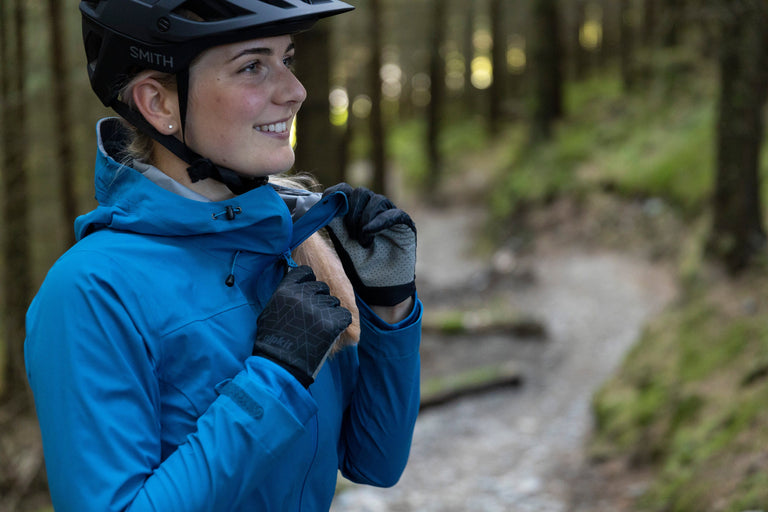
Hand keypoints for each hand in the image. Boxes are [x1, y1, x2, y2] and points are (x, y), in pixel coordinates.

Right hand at [253, 265, 351, 387]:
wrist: (280, 366)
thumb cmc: (272, 341)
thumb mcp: (270, 312)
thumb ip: (284, 296)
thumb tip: (296, 285)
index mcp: (285, 290)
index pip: (305, 273)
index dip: (309, 282)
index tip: (308, 293)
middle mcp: (302, 295)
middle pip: (322, 287)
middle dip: (320, 299)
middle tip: (314, 316)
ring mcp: (318, 309)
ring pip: (334, 301)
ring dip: (330, 312)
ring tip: (320, 327)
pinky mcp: (331, 323)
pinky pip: (344, 315)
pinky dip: (340, 322)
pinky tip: (331, 331)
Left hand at [323, 184, 415, 305]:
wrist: (379, 287)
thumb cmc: (361, 265)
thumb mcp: (343, 242)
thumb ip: (335, 223)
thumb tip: (322, 203)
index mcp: (356, 211)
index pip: (346, 190)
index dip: (336, 193)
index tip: (326, 200)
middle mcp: (373, 210)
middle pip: (360, 193)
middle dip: (352, 212)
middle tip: (351, 234)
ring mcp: (390, 215)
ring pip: (376, 201)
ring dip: (365, 221)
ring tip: (363, 242)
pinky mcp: (404, 224)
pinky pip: (393, 214)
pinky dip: (379, 221)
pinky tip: (369, 233)